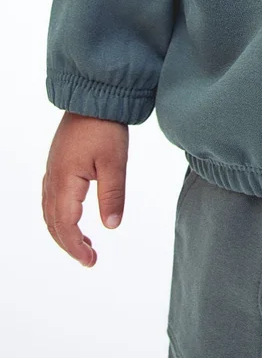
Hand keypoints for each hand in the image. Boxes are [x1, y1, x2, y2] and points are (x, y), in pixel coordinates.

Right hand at [42, 111, 128, 267]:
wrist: (93, 97)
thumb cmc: (105, 127)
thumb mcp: (114, 162)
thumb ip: (112, 194)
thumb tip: (111, 226)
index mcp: (65, 181)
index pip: (65, 225)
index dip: (76, 246)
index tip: (91, 260)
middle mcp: (53, 179)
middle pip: (54, 222)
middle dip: (69, 244)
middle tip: (89, 258)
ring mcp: (53, 171)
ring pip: (50, 211)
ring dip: (64, 231)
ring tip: (85, 243)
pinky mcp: (57, 164)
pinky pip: (52, 198)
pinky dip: (61, 215)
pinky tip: (75, 217)